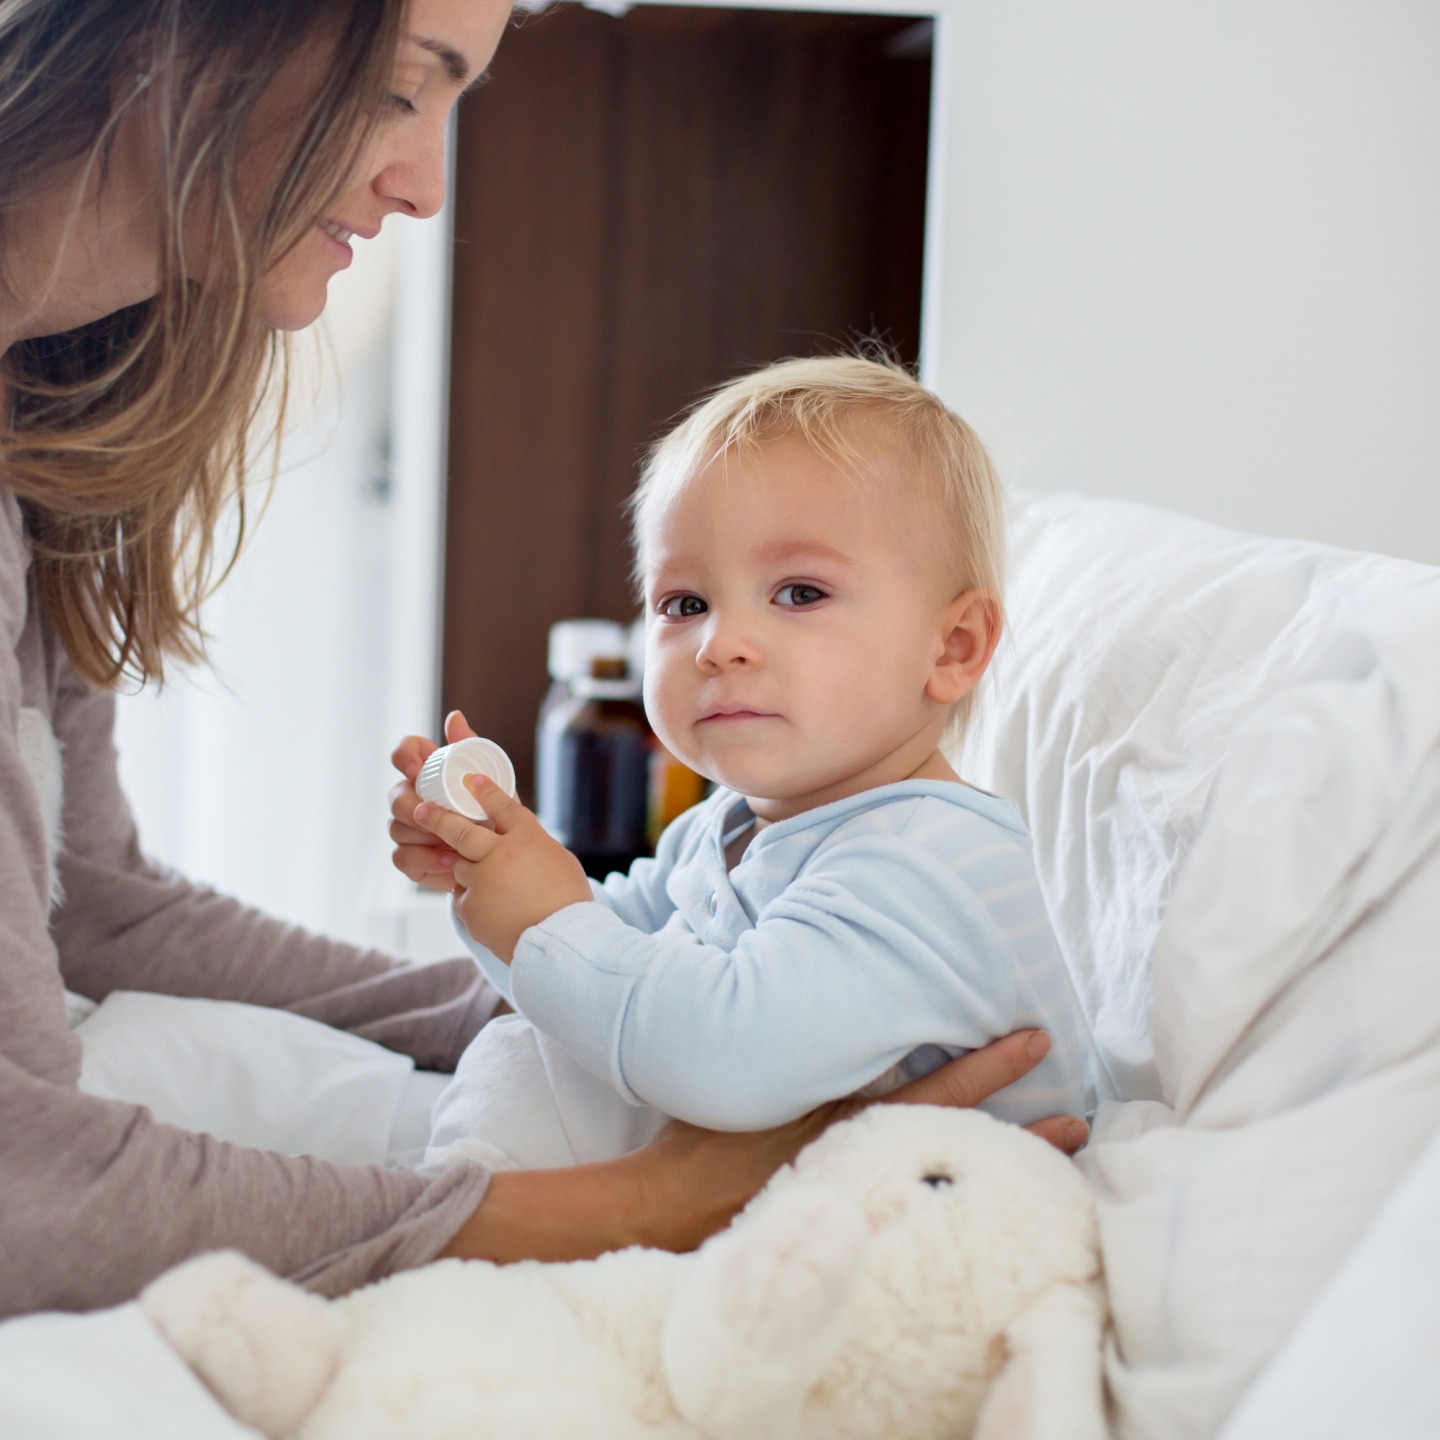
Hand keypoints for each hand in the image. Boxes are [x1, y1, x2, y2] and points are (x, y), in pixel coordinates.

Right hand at [388, 710, 478, 892]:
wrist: (505, 858)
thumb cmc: (495, 813)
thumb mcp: (491, 780)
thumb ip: (472, 748)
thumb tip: (455, 716)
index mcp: (430, 773)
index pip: (405, 752)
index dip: (404, 755)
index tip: (415, 768)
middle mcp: (413, 798)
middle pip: (395, 796)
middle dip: (411, 806)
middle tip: (432, 814)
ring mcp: (408, 829)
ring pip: (396, 828)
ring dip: (423, 836)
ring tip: (451, 843)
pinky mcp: (411, 857)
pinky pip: (402, 858)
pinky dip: (425, 861)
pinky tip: (449, 863)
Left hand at [411, 776, 592, 959]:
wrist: (560, 941)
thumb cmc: (567, 901)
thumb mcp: (559, 861)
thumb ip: (535, 847)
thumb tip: (522, 842)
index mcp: (529, 838)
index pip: (503, 805)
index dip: (486, 791)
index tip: (470, 780)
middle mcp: (502, 853)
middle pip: (462, 830)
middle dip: (438, 818)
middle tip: (420, 809)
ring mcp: (483, 879)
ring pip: (459, 865)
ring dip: (464, 869)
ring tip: (482, 880)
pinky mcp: (471, 906)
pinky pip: (462, 897)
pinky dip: (472, 900)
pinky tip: (490, 910)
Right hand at [438, 1029, 1087, 1262]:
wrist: (667, 1208)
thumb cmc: (699, 1135)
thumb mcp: (741, 1073)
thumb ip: (778, 1033)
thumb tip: (804, 981)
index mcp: (839, 1108)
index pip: (929, 1084)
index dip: (984, 1063)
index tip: (1032, 1039)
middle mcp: (860, 1149)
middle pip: (953, 1127)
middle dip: (1012, 1112)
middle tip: (1077, 1107)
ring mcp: (858, 1189)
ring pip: (945, 1168)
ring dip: (1007, 1157)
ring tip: (1066, 1147)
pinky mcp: (846, 1215)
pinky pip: (914, 1205)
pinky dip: (957, 1198)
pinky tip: (997, 1200)